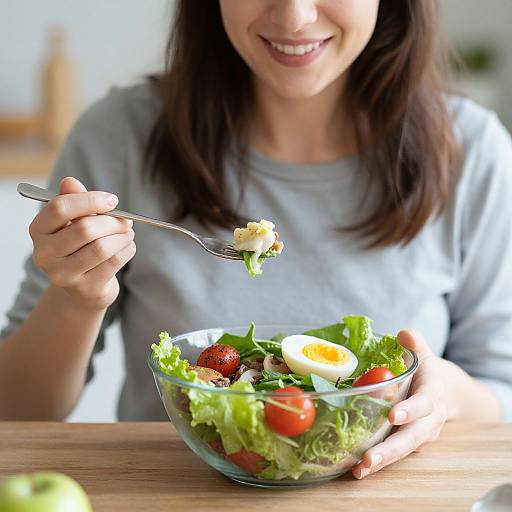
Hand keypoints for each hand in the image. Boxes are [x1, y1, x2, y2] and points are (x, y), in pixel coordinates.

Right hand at [29, 177, 135, 310]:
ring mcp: (63, 275)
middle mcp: (45, 254)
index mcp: (38, 230)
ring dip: (123, 236)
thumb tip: (70, 181)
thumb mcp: (73, 221)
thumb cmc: (79, 247)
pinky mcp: (86, 289)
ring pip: (102, 247)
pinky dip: (127, 249)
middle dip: (113, 221)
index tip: (112, 200)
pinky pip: (115, 262)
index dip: (90, 200)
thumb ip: (73, 200)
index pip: (60, 208)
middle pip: (84, 229)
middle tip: (126, 220)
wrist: (82, 289)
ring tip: (128, 232)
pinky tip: (127, 246)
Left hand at [352, 330, 454, 479]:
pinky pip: (396, 454)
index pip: (424, 404)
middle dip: (390, 450)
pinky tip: (356, 468)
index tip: (393, 416)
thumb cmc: (427, 369)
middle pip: (412, 438)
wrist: (446, 391)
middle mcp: (429, 420)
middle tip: (368, 460)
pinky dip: (379, 462)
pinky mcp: (410, 443)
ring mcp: (421, 435)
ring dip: (381, 462)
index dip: (410, 410)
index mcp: (433, 394)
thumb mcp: (424, 352)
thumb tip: (403, 334)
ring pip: (402, 451)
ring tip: (358, 471)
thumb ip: (415, 342)